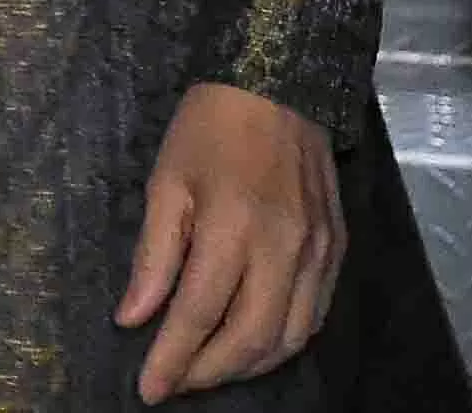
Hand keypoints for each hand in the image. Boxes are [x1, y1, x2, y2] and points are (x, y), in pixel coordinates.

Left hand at [120, 81, 342, 399]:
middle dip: (208, 373)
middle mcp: (283, 250)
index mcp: (233, 229)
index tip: (148, 390)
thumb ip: (153, 256)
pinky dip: (283, 343)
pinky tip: (254, 346)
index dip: (172, 359)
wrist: (278, 88)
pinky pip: (315, 317)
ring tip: (208, 371)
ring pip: (289, 338)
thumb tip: (133, 318)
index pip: (197, 314)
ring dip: (247, 366)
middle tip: (175, 384)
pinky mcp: (338, 251)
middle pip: (249, 339)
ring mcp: (318, 254)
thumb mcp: (164, 183)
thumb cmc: (208, 131)